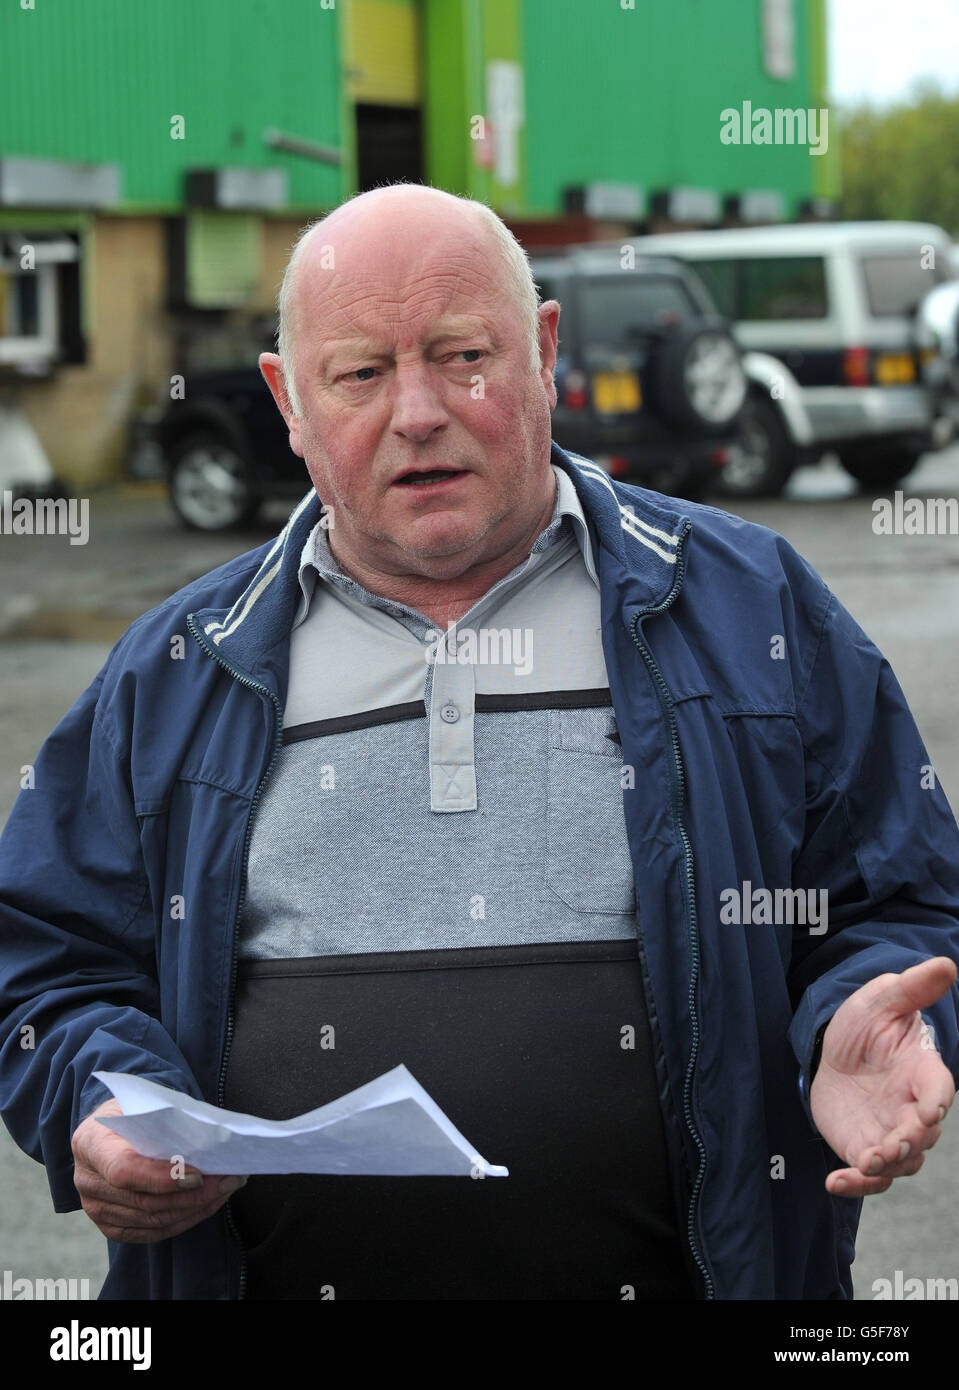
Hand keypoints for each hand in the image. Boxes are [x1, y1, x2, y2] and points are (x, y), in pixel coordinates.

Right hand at [72, 1097, 247, 1241]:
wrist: (116, 1125)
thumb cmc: (136, 1110)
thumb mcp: (146, 1103)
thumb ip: (169, 1123)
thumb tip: (211, 1143)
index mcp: (90, 1142)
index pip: (123, 1170)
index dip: (162, 1178)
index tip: (198, 1174)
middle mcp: (86, 1179)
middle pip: (143, 1200)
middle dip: (192, 1194)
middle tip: (229, 1180)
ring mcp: (95, 1207)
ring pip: (152, 1220)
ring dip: (196, 1208)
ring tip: (226, 1188)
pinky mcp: (110, 1225)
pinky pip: (152, 1232)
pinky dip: (185, 1220)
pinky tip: (208, 1204)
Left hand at [810, 956, 956, 1196]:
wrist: (834, 1050)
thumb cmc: (866, 1023)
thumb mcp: (882, 1000)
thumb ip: (912, 988)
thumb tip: (947, 964)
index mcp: (922, 1071)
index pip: (939, 1088)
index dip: (937, 1099)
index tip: (930, 1108)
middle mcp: (912, 1108)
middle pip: (924, 1134)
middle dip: (911, 1141)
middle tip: (893, 1144)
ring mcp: (891, 1132)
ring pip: (903, 1163)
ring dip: (887, 1167)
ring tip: (866, 1163)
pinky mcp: (865, 1148)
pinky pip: (868, 1176)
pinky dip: (855, 1184)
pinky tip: (833, 1182)